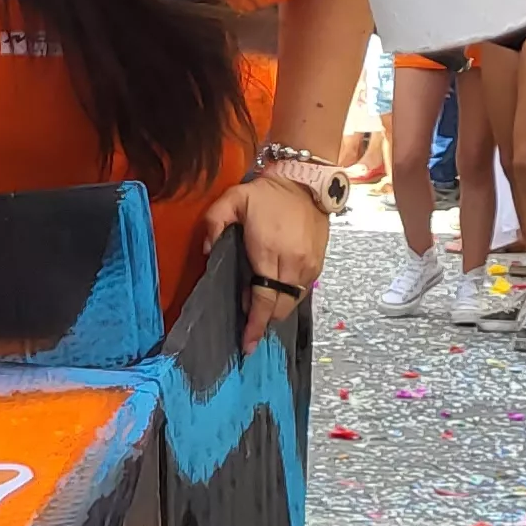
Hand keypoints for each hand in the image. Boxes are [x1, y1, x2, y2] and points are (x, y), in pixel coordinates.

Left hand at [202, 177, 327, 353]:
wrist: (306, 182)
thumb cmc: (266, 194)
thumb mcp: (231, 199)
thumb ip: (213, 224)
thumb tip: (207, 251)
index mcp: (269, 253)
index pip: (263, 299)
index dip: (255, 324)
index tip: (246, 343)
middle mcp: (293, 264)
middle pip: (280, 307)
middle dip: (264, 322)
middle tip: (248, 330)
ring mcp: (309, 266)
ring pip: (292, 302)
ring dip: (276, 311)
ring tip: (259, 311)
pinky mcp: (318, 264)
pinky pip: (302, 291)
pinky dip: (288, 298)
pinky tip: (275, 294)